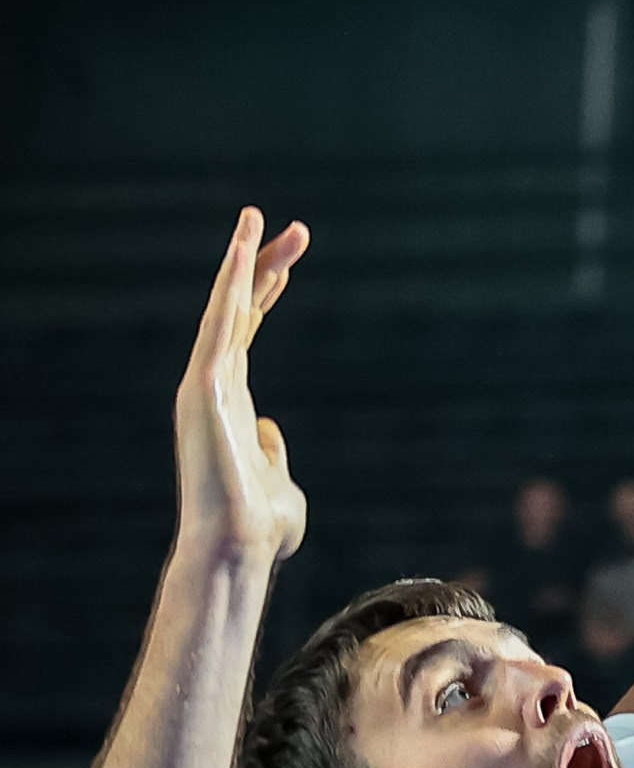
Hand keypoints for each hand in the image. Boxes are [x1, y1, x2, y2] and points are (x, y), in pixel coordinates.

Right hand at [174, 207, 308, 569]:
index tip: (287, 261)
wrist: (239, 550)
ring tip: (255, 218)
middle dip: (264, 265)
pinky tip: (242, 254)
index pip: (246, 331)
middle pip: (239, 310)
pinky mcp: (203, 389)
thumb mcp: (279, 480)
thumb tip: (268, 431)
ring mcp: (204, 386)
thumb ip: (272, 453)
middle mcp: (214, 387)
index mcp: (232, 402)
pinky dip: (228, 288)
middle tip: (295, 226)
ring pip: (223, 309)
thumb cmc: (260, 528)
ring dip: (240, 262)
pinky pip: (218, 326)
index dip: (264, 292)